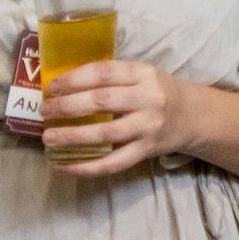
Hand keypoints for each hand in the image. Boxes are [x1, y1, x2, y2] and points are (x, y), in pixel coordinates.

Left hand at [41, 57, 186, 173]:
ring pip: (105, 134)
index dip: (74, 79)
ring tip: (48, 137)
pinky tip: (64, 166)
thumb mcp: (142, 74)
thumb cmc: (158, 92)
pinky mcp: (146, 151)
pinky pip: (113, 162)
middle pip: (102, 101)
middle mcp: (149, 99)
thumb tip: (62, 86)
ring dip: (71, 136)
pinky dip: (86, 167)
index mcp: (144, 74)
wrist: (193, 117)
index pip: (104, 73)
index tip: (52, 87)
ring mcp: (148, 127)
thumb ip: (111, 77)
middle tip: (45, 111)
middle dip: (67, 107)